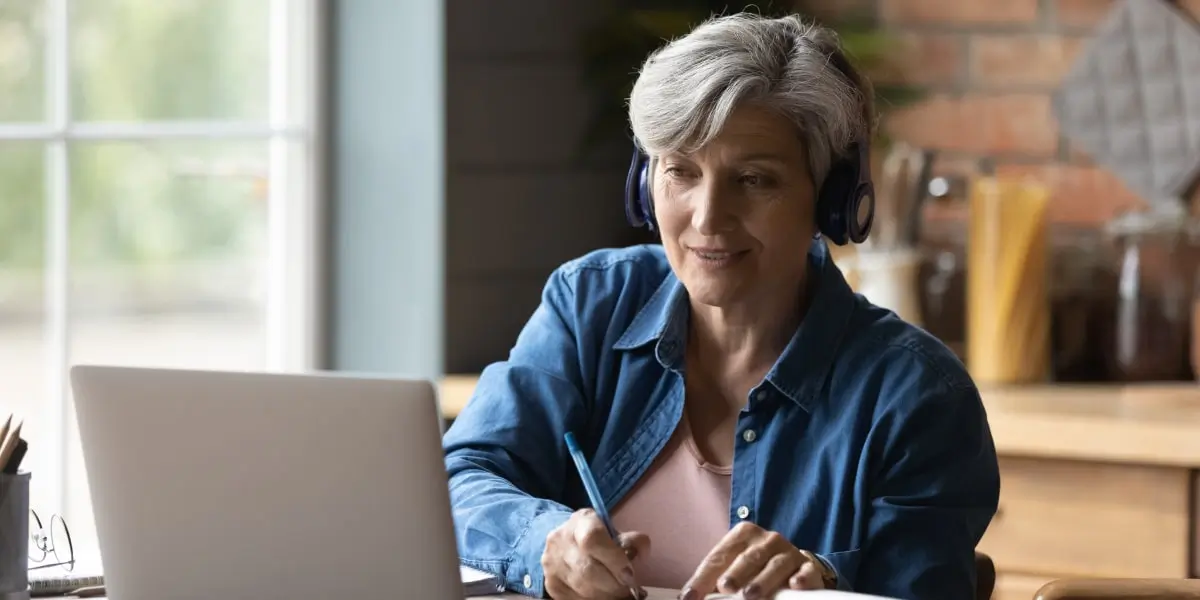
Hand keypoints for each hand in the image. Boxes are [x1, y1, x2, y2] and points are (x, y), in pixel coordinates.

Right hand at [542, 508, 650, 599]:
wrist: (564, 544)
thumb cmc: (597, 538)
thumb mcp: (614, 532)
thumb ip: (631, 540)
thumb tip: (643, 553)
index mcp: (580, 521)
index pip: (593, 539)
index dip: (614, 560)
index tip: (629, 574)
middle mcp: (561, 540)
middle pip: (588, 569)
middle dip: (613, 585)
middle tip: (627, 590)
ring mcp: (552, 563)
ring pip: (582, 588)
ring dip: (606, 596)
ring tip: (619, 595)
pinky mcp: (551, 584)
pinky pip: (575, 599)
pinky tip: (604, 597)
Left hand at [680, 522, 827, 599]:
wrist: (795, 565)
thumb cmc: (756, 567)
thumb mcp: (734, 567)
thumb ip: (714, 580)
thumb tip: (688, 597)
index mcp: (742, 535)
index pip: (719, 556)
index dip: (703, 577)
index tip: (689, 597)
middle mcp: (766, 539)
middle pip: (748, 557)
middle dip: (735, 573)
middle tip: (725, 587)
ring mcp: (788, 552)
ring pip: (775, 565)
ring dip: (763, 580)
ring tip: (750, 595)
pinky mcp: (807, 566)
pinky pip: (805, 571)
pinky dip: (801, 578)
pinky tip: (794, 585)